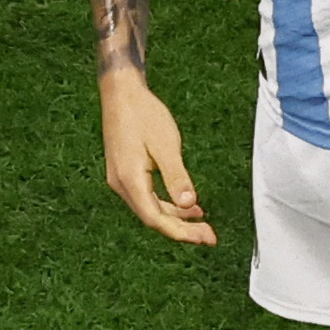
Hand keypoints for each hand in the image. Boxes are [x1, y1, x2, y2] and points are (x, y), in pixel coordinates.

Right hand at [98, 72, 215, 244]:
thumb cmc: (143, 114)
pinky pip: (147, 197)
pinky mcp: (125, 173)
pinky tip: (186, 205)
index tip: (205, 237)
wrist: (120, 92)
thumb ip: (177, 177)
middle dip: (182, 229)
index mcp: (130, 180)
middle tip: (209, 236)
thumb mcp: (166, 144)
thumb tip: (190, 205)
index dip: (181, 232)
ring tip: (202, 221)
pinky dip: (167, 204)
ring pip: (150, 209)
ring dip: (176, 218)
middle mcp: (121, 185)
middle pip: (153, 219)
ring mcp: (121, 180)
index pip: (156, 219)